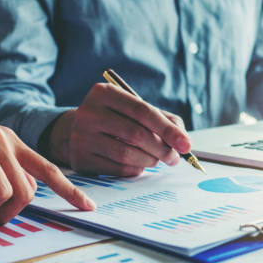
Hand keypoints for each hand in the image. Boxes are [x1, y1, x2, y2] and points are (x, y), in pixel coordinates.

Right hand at [48, 83, 190, 175]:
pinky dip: (136, 169)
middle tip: (175, 158)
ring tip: (157, 159)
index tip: (186, 145)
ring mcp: (81, 137)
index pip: (143, 111)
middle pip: (136, 134)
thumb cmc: (115, 119)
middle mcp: (89, 112)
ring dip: (150, 160)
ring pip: (128, 154)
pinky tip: (138, 164)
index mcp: (104, 93)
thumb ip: (163, 119)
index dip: (168, 129)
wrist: (76, 132)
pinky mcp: (81, 159)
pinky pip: (118, 169)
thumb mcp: (134, 110)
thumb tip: (184, 141)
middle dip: (162, 149)